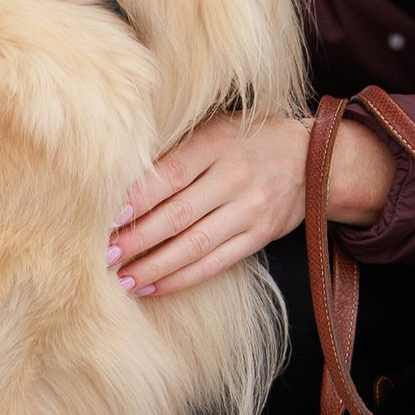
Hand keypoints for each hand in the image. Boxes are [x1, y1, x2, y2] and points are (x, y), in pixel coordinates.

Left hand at [110, 112, 398, 297]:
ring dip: (154, 267)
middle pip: (177, 215)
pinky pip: (215, 263)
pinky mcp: (260, 235)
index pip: (170, 175)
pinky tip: (153, 287)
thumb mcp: (214, 128)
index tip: (106, 220)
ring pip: (194, 246)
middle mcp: (235, 177)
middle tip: (103, 257)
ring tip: (122, 279)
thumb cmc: (246, 139)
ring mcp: (250, 209)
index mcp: (217, 144)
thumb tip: (119, 182)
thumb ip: (175, 151)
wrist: (312, 157)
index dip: (137, 200)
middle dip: (137, 240)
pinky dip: (181, 278)